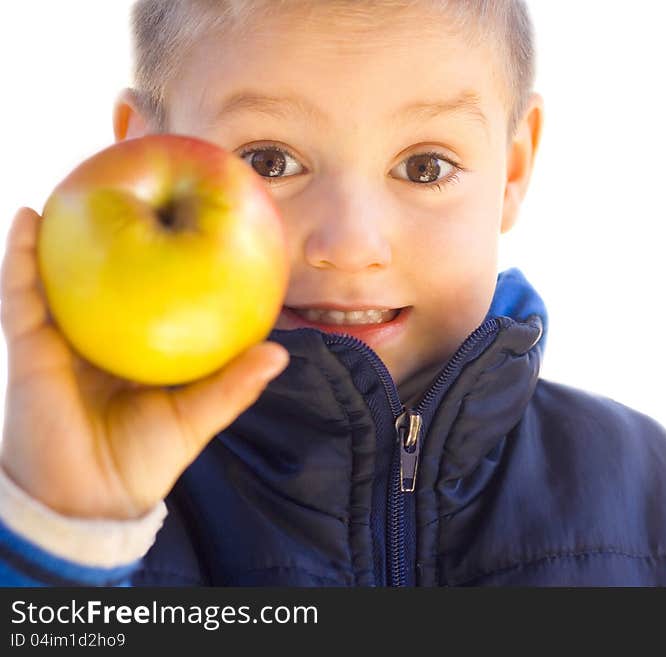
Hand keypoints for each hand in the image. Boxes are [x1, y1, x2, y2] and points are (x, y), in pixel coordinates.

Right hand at [0, 207, 288, 519]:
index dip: (167, 257)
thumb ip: (233, 386)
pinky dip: (20, 254)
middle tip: (135, 181)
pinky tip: (30, 217)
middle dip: (117, 230)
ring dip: (65, 226)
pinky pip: (22, 291)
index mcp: (137, 344)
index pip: (153, 292)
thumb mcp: (196, 417)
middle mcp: (99, 333)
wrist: (88, 499)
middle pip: (107, 272)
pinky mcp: (30, 344)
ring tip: (78, 177)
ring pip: (59, 270)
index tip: (190, 217)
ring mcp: (61, 335)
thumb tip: (281, 352)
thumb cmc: (143, 459)